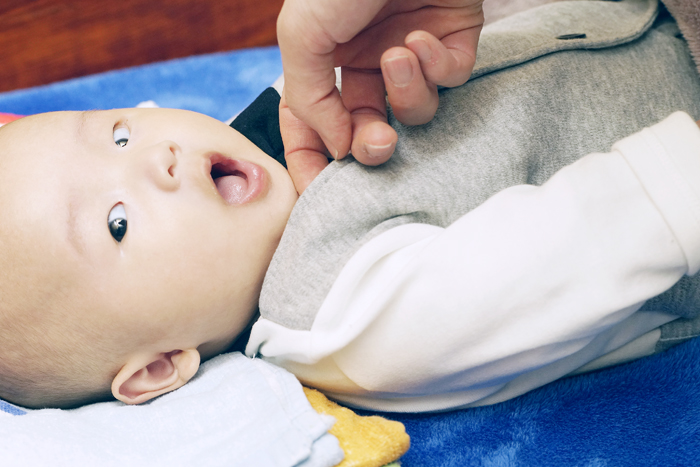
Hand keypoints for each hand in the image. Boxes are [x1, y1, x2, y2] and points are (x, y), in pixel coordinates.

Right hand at [277, 0, 483, 192]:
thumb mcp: (302, 35)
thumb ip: (309, 99)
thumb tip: (336, 148)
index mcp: (325, 62)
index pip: (314, 126)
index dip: (314, 163)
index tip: (319, 192)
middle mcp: (368, 64)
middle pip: (369, 131)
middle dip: (373, 145)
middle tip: (378, 143)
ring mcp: (410, 56)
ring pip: (416, 113)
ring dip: (408, 92)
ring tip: (398, 54)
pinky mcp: (452, 44)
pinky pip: (451, 80)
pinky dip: (438, 66)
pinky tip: (422, 36)